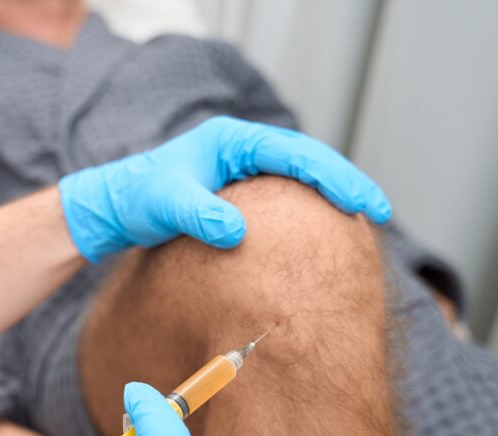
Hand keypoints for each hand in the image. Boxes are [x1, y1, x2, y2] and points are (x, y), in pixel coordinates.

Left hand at [59, 115, 391, 261]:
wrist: (117, 207)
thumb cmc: (140, 201)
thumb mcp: (166, 207)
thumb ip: (198, 215)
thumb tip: (235, 232)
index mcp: (233, 141)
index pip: (296, 154)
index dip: (333, 176)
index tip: (361, 203)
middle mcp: (244, 148)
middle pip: (309, 159)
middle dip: (347, 183)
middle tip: (380, 212)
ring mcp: (244, 167)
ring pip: (302, 176)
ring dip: (334, 193)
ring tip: (367, 219)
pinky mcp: (242, 188)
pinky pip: (287, 192)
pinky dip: (312, 206)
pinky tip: (328, 230)